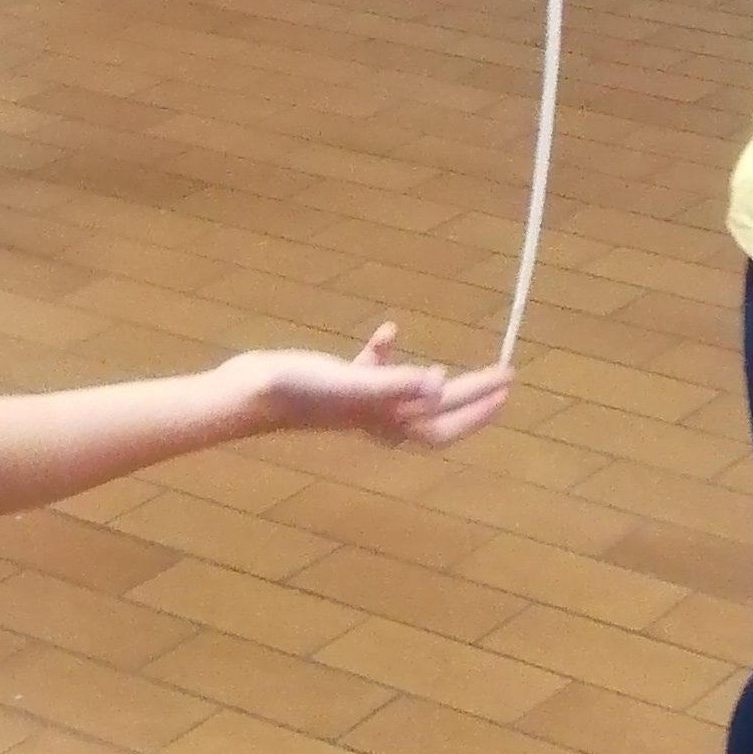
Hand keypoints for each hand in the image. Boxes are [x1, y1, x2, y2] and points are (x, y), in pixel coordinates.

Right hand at [238, 323, 512, 450]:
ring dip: (433, 385)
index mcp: (387, 421)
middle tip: (503, 377)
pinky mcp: (335, 384)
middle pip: (435, 413)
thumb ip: (394, 385)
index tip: (506, 387)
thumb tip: (440, 386)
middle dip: (470, 397)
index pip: (445, 421)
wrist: (247, 394)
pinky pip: (369, 371)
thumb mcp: (351, 384)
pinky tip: (389, 331)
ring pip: (407, 398)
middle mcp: (378, 417)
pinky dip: (384, 354)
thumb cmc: (297, 391)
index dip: (479, 409)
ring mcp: (357, 402)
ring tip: (447, 369)